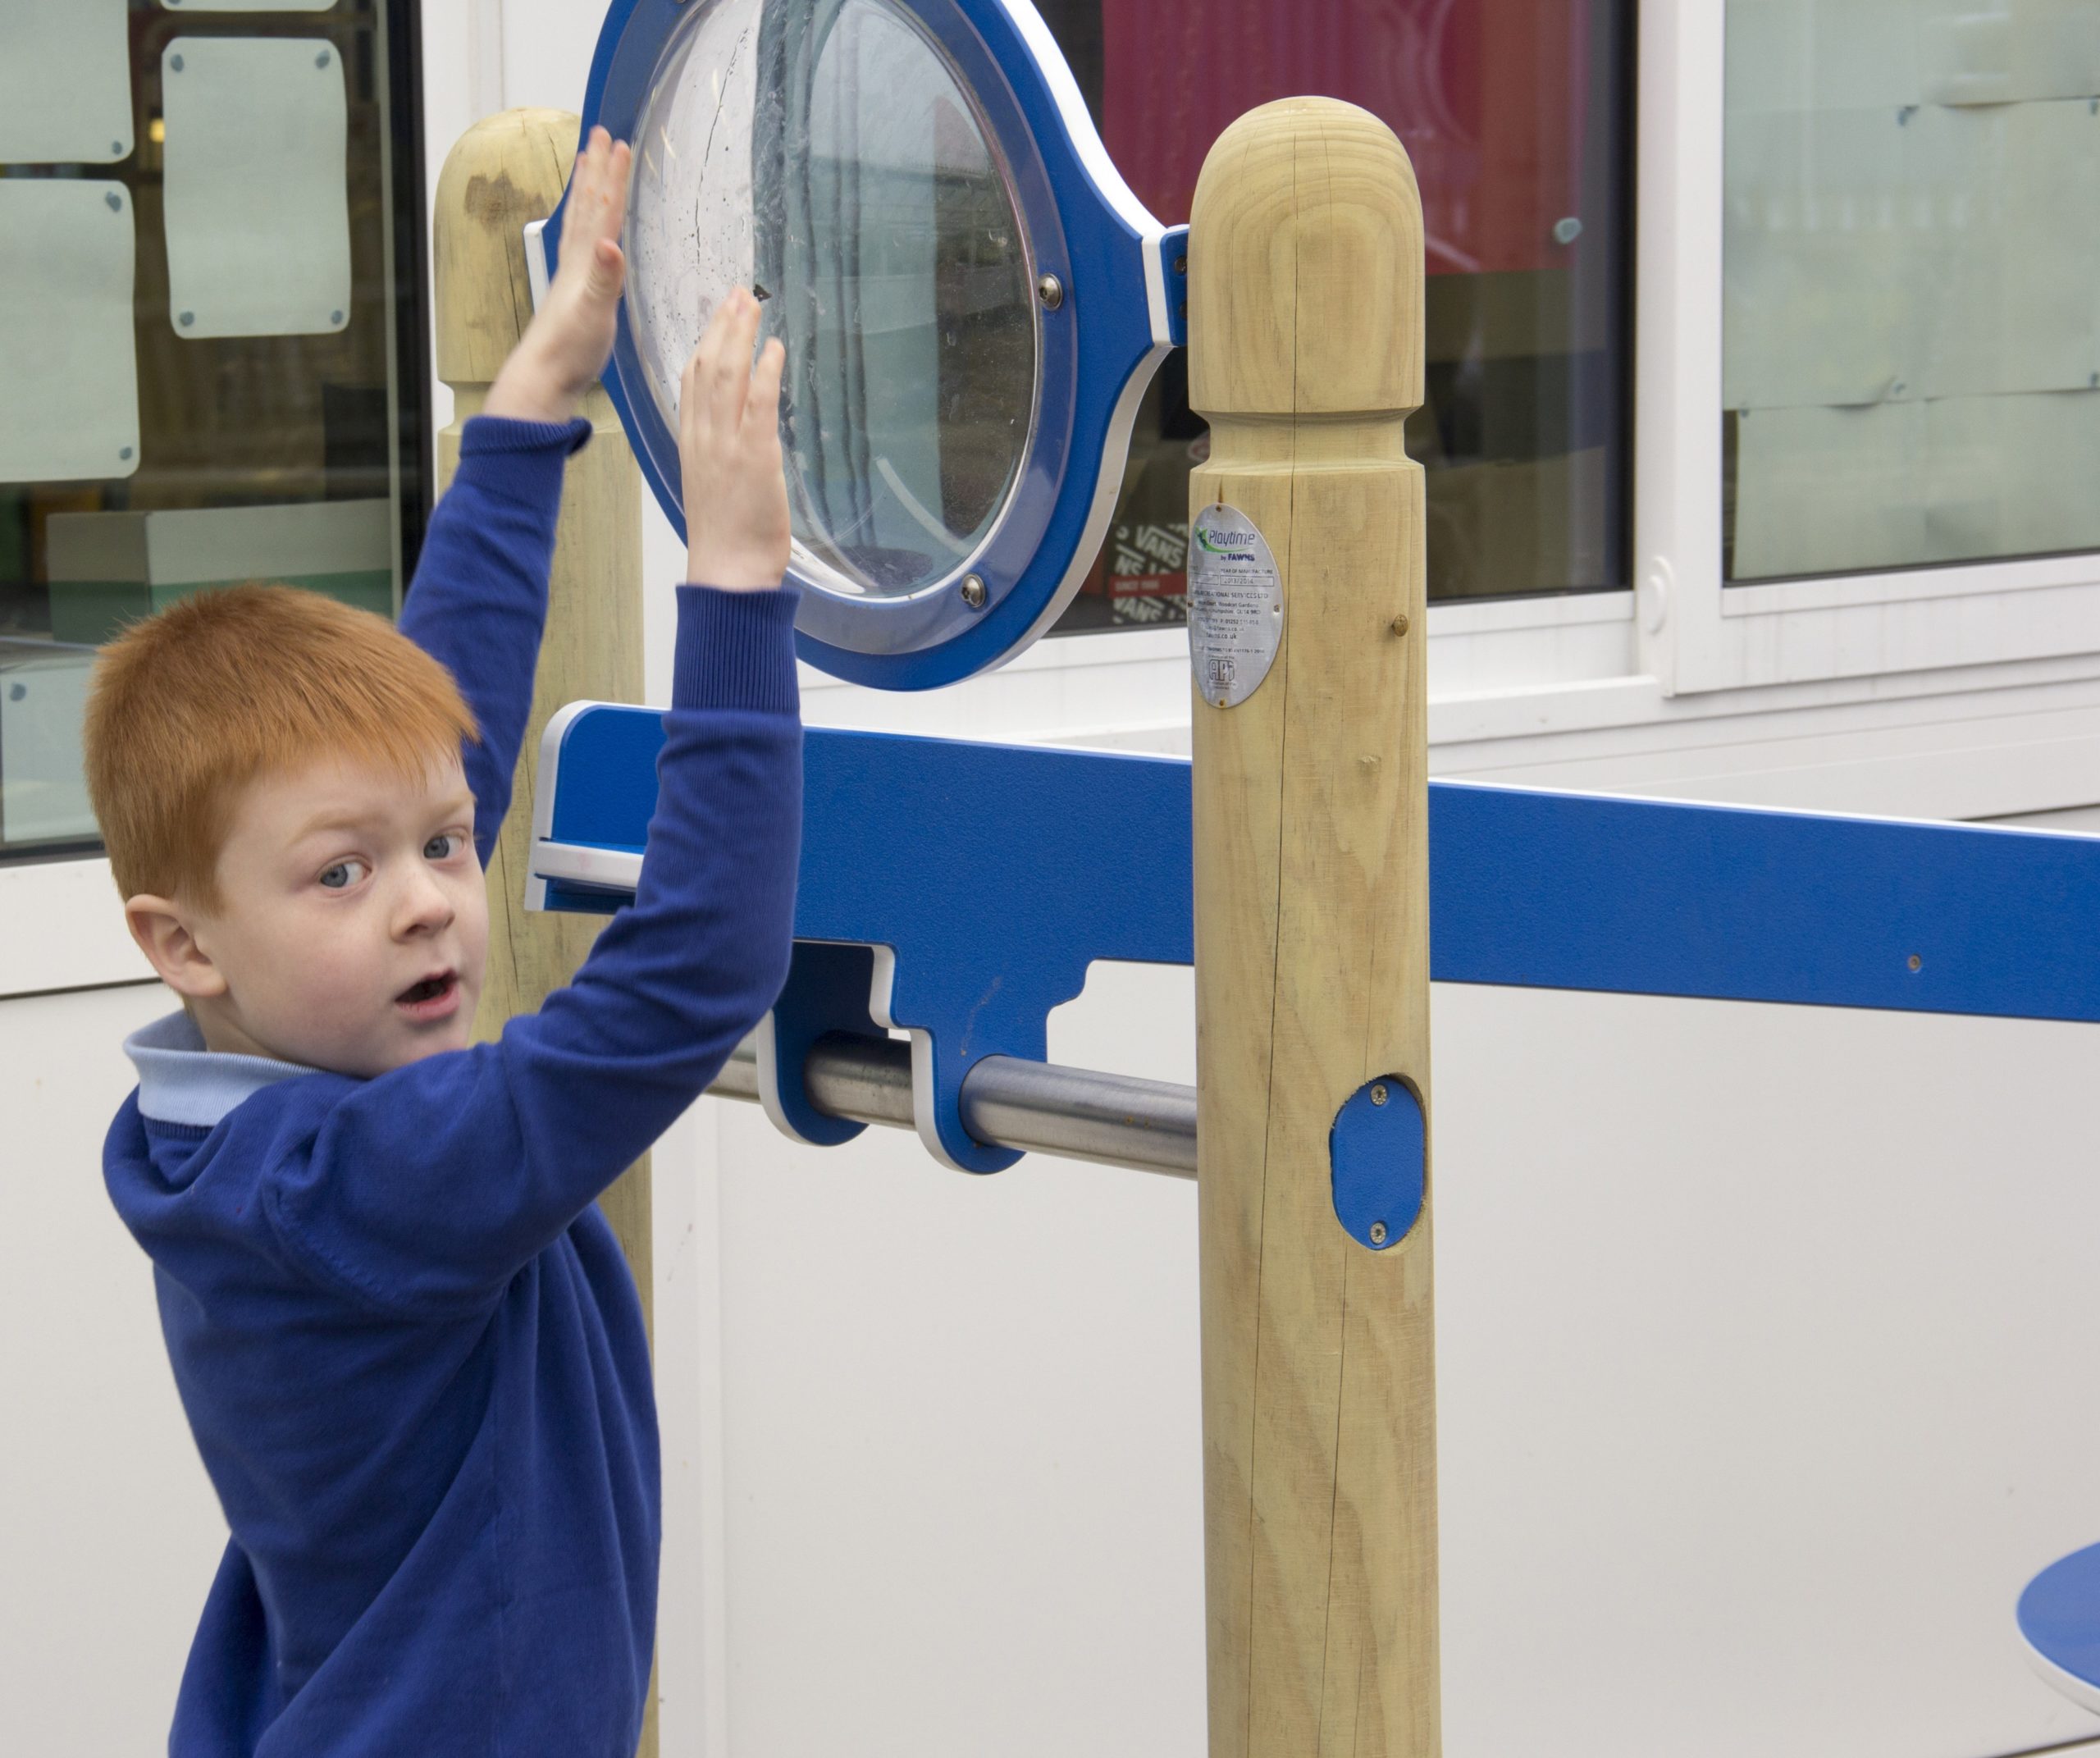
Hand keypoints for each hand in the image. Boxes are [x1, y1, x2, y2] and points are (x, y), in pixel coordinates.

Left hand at [484, 126, 632, 423]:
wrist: (544, 377)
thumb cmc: (570, 349)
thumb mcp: (595, 313)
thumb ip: (605, 279)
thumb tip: (611, 244)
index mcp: (586, 263)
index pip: (603, 211)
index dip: (612, 178)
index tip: (619, 143)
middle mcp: (577, 262)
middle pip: (588, 206)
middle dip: (596, 170)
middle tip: (599, 134)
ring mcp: (573, 276)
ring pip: (580, 221)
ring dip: (586, 191)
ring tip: (586, 164)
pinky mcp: (574, 292)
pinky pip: (580, 245)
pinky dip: (584, 226)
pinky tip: (588, 229)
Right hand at [680, 288, 790, 590]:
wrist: (728, 572)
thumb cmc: (727, 539)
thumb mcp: (713, 487)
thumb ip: (721, 455)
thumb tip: (737, 437)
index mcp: (692, 444)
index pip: (691, 382)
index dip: (704, 343)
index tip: (717, 317)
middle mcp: (704, 437)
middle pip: (707, 367)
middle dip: (723, 326)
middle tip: (738, 294)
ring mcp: (726, 445)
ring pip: (727, 376)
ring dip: (741, 337)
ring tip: (753, 306)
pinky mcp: (754, 456)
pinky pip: (758, 404)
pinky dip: (765, 372)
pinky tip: (774, 349)